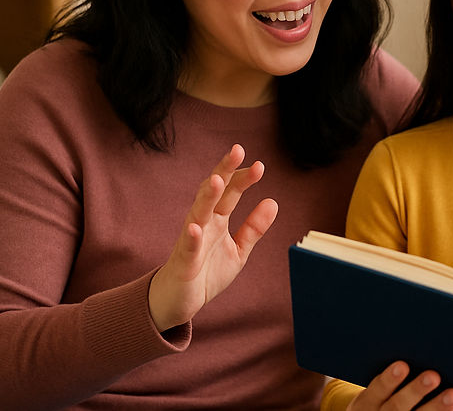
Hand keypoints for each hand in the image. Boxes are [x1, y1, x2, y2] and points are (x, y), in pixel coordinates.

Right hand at [148, 144, 278, 331]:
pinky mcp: (183, 262)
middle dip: (224, 171)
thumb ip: (254, 228)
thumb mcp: (238, 250)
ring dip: (207, 197)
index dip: (243, 177)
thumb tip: (273, 201)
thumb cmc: (207, 272)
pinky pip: (187, 247)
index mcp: (218, 219)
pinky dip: (190, 237)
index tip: (260, 165)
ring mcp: (191, 240)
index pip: (230, 191)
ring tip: (217, 180)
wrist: (179, 301)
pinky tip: (194, 227)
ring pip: (198, 213)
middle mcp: (203, 223)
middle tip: (237, 151)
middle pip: (212, 192)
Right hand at [348, 361, 452, 410]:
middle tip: (433, 376)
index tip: (402, 365)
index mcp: (368, 403)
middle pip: (397, 406)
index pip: (377, 389)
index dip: (389, 379)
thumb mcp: (374, 393)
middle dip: (416, 391)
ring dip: (436, 408)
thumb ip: (388, 377)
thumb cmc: (380, 401)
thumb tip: (411, 346)